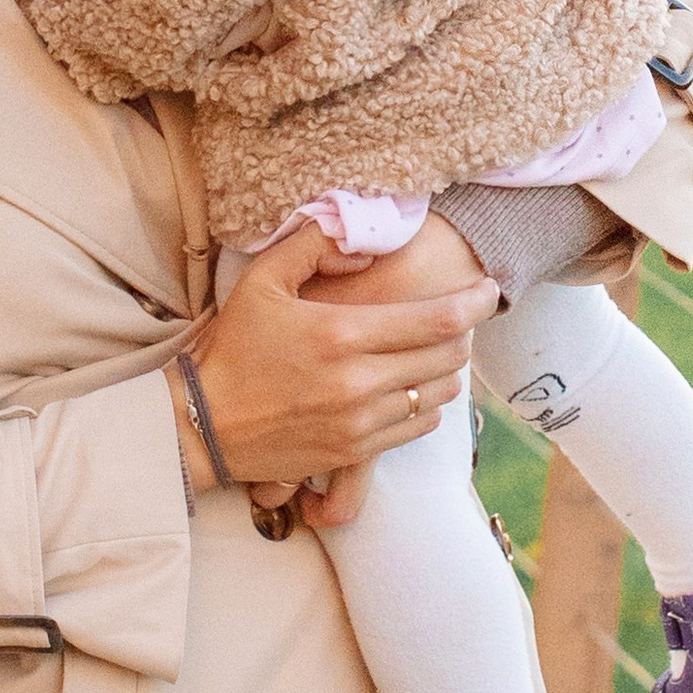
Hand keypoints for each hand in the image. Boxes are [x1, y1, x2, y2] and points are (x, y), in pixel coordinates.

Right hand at [175, 223, 494, 512]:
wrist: (202, 425)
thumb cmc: (232, 350)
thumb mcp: (262, 282)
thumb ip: (313, 247)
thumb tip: (363, 241)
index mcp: (342, 333)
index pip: (438, 320)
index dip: (475, 303)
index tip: (489, 290)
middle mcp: (359, 381)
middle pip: (448, 357)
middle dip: (464, 334)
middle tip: (459, 317)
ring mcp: (360, 421)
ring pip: (438, 394)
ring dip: (446, 370)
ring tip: (435, 351)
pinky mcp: (355, 451)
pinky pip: (417, 426)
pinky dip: (425, 404)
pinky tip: (410, 387)